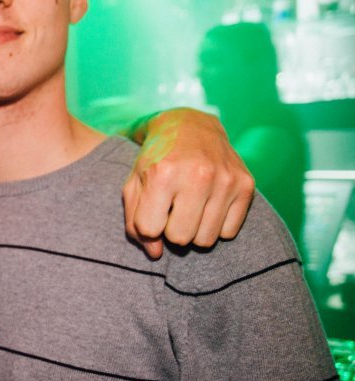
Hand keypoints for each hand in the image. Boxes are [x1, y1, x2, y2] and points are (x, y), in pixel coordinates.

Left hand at [122, 109, 253, 259]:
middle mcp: (197, 176)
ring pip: (206, 240)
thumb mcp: (135, 184)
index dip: (148, 225)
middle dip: (171, 230)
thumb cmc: (156, 160)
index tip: (151, 210)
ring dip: (194, 230)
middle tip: (171, 210)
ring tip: (189, 208)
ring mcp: (225, 180)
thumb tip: (156, 253)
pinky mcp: (246, 185)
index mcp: (163, 174)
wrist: (190, 126)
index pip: (151, 229)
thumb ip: (135, 222)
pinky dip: (216, 225)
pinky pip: (228, 232)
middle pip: (180, 239)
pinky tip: (208, 204)